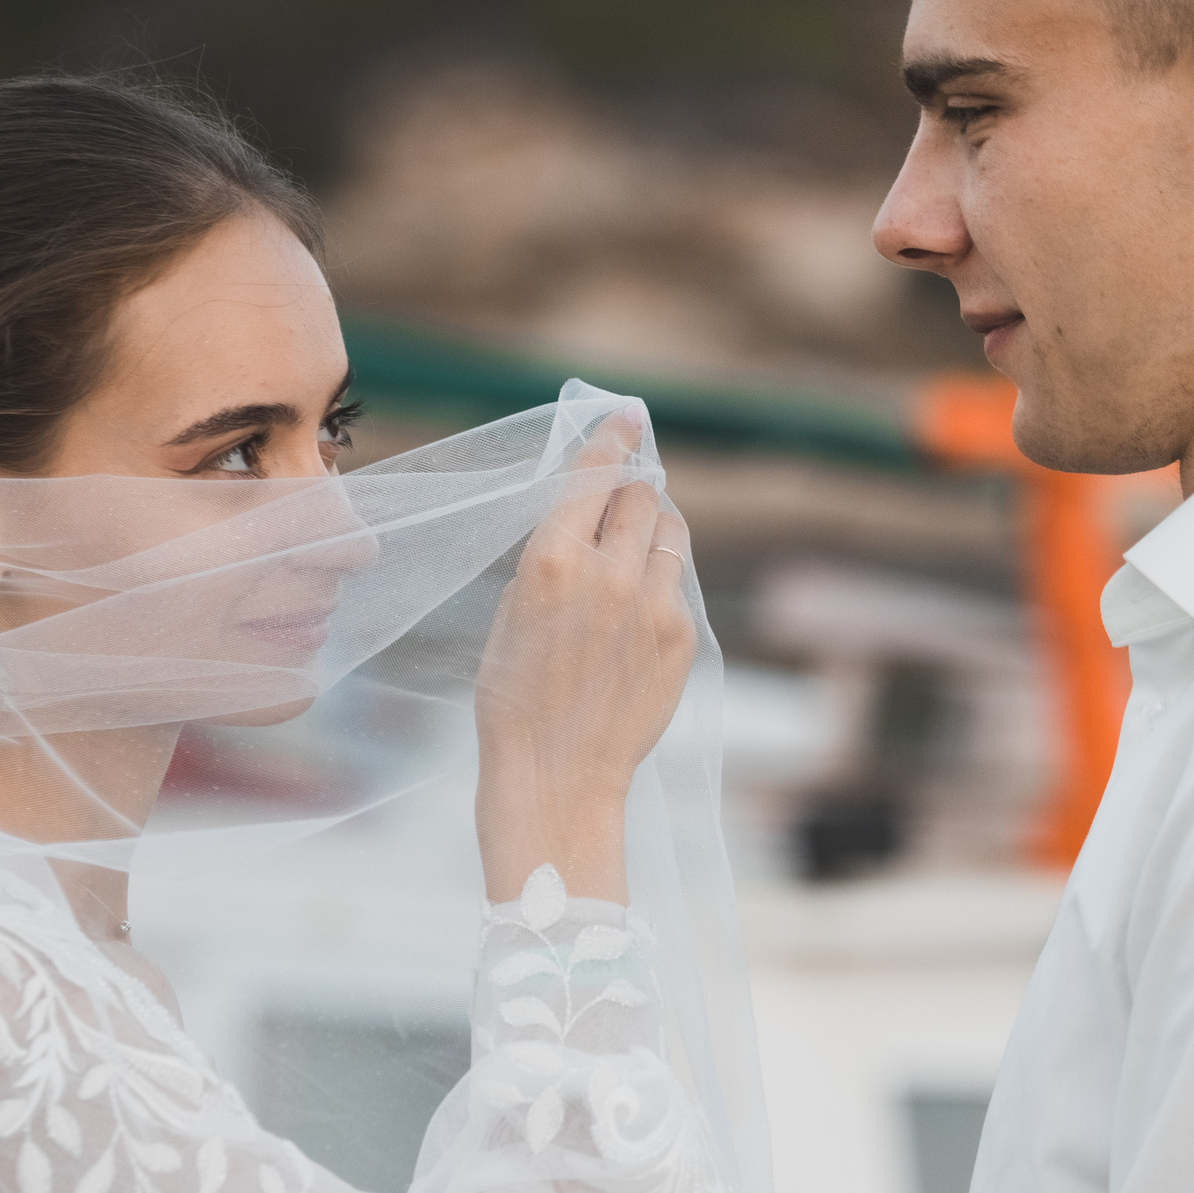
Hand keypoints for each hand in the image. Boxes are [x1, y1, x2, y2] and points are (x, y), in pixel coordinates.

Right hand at [475, 411, 696, 903]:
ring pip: (668, 532)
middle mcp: (607, 573)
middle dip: (632, 489)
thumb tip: (588, 513)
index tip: (626, 417)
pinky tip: (637, 609)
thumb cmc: (515, 698)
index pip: (595, 474)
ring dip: (653, 529)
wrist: (556, 775)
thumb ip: (553, 556)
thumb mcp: (513, 610)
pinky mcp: (680, 636)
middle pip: (641, 494)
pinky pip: (677, 582)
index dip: (612, 440)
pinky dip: (661, 580)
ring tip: (634, 550)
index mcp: (551, 560)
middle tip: (625, 494)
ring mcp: (651, 605)